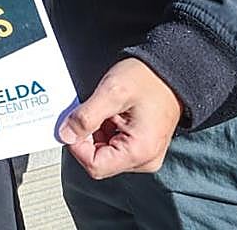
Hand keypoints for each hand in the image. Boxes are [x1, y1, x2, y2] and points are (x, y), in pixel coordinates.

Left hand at [56, 57, 181, 178]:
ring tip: (108, 109)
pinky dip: (105, 129)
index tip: (74, 123)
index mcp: (139, 152)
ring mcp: (143, 155)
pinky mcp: (140, 148)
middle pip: (98, 161)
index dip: (77, 145)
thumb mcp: (112, 92)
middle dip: (88, 136)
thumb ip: (86, 116)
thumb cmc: (149, 79)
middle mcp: (144, 160)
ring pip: (103, 153)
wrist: (171, 71)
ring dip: (96, 131)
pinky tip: (112, 113)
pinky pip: (113, 146)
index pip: (94, 165)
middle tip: (94, 110)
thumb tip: (65, 135)